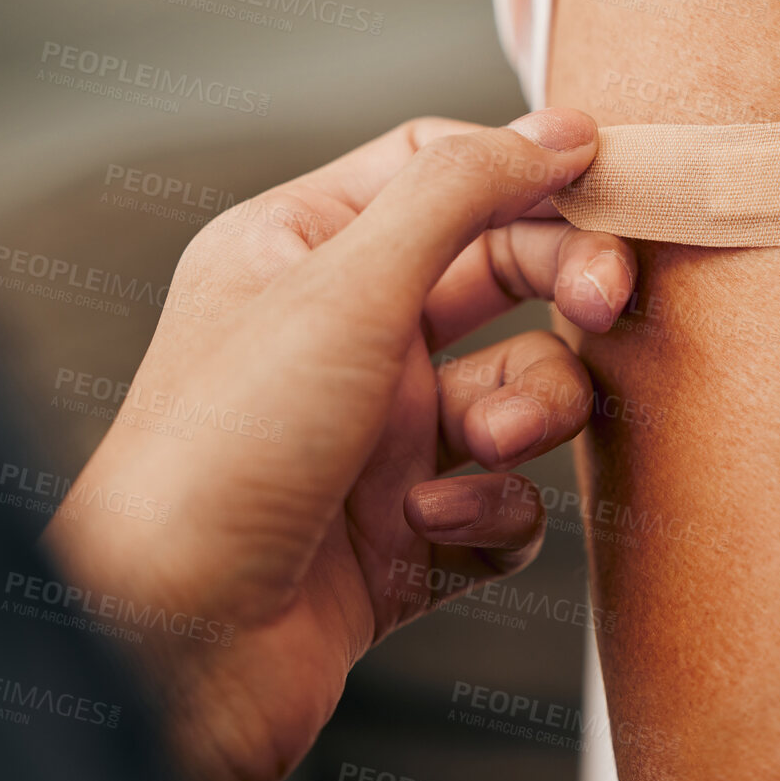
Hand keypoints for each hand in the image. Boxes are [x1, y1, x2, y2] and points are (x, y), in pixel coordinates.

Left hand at [41, 109, 636, 780]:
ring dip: (527, 410)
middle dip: (559, 284)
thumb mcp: (343, 289)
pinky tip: (431, 526)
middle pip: (497, 273)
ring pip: (517, 389)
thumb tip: (554, 131)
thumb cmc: (219, 453)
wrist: (171, 649)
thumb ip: (456, 195)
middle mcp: (344, 336)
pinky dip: (491, 512)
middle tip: (604, 300)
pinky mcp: (409, 532)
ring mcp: (378, 437)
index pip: (434, 169)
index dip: (522, 165)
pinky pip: (504, 500)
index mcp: (302, 252)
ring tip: (486, 444)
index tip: (608, 176)